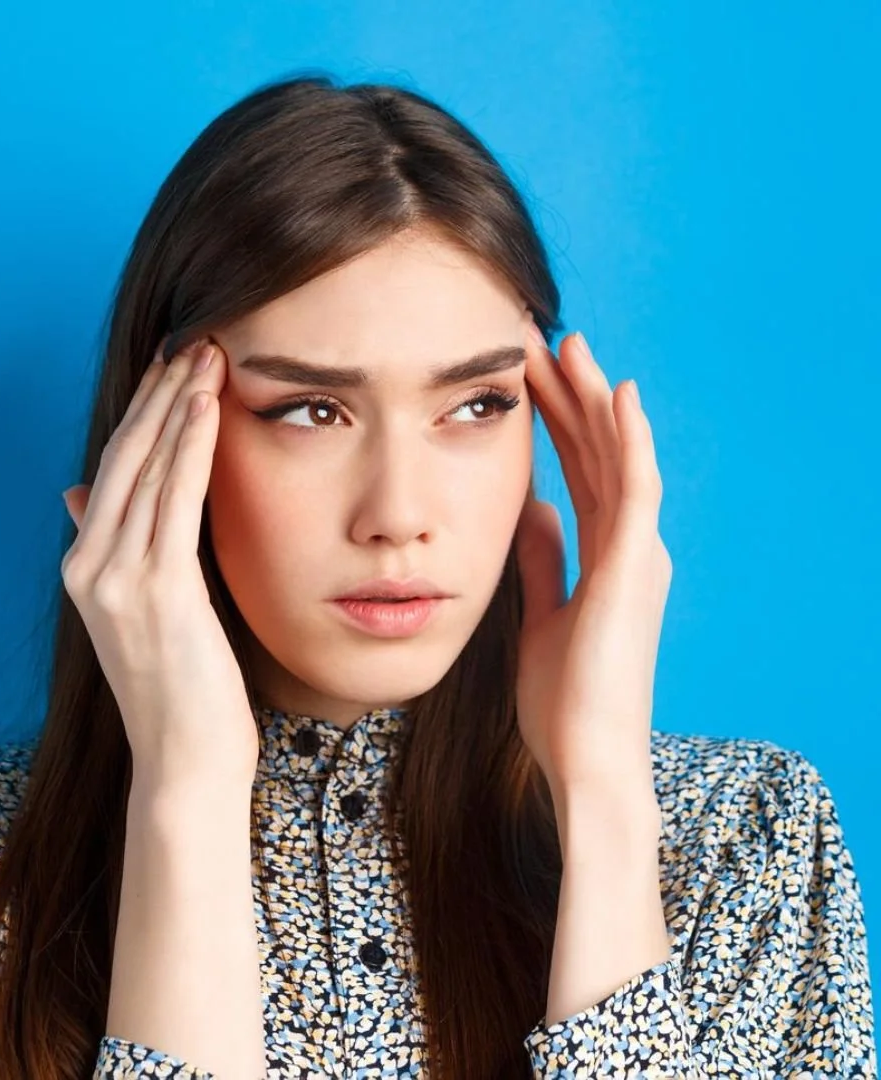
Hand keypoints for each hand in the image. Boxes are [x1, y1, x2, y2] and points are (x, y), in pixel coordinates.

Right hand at [61, 335, 257, 786]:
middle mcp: (89, 568)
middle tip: (190, 338)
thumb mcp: (140, 612)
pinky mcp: (156, 591)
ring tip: (206, 355)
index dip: (139, 412)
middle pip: (122, 458)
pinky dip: (190, 447)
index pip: (110, 471)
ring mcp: (116, 579)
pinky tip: (207, 408)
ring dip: (178, 405)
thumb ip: (111, 548)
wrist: (185, 763)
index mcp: (83, 569)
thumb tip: (78, 494)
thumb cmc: (180, 693)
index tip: (169, 365)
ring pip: (147, 469)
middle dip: (157, 392)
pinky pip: (174, 501)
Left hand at [514, 323, 671, 791]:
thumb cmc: (563, 703)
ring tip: (564, 343)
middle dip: (568, 394)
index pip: (578, 470)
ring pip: (617, 456)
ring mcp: (638, 554)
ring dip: (591, 397)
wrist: (586, 757)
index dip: (553, 421)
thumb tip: (532, 512)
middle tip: (536, 337)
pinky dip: (627, 439)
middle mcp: (630, 547)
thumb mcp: (540, 615)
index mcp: (605, 557)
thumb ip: (543, 562)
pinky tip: (614, 394)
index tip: (520, 376)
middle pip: (597, 452)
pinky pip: (635, 488)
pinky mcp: (636, 567)